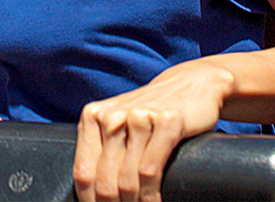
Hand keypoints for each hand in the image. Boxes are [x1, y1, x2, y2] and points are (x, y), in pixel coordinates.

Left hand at [73, 60, 235, 201]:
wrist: (191, 84)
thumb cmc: (150, 113)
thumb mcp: (119, 124)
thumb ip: (102, 150)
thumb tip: (92, 193)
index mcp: (92, 117)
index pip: (83, 173)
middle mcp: (111, 115)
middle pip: (105, 181)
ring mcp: (139, 117)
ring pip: (128, 179)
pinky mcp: (167, 121)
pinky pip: (151, 170)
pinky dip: (151, 196)